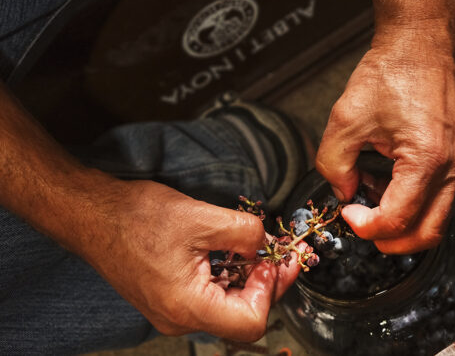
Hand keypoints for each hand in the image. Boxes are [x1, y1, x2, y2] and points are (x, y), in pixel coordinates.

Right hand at [80, 180, 299, 341]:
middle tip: (279, 252)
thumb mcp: (202, 217)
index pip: (251, 321)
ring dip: (247, 278)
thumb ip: (244, 233)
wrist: (92, 215)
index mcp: (188, 307)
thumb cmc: (136, 218)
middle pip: (242, 316)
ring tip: (256, 247)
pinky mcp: (169, 300)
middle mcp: (179, 320)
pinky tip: (231, 252)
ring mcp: (172, 313)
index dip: (271, 289)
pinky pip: (209, 297)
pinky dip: (227, 276)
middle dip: (265, 282)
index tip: (275, 259)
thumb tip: (266, 244)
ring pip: (226, 306)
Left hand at [316, 25, 454, 253]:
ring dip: (400, 221)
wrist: (421, 43)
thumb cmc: (392, 71)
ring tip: (368, 194)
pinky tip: (382, 180)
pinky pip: (435, 196)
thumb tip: (343, 193)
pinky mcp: (453, 157)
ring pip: (434, 218)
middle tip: (360, 224)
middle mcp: (451, 166)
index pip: (399, 220)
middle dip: (390, 241)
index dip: (366, 226)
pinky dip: (409, 201)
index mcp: (427, 159)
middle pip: (428, 233)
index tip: (346, 212)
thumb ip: (335, 166)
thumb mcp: (346, 119)